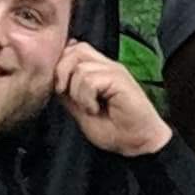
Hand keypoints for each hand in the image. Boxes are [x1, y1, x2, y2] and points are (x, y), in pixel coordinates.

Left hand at [56, 38, 174, 155]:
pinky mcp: (120, 79)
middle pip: (75, 50)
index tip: (60, 90)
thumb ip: (70, 94)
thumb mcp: (82, 111)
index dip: (61, 66)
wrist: (139, 144)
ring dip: (76, 91)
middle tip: (65, 94)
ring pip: (80, 67)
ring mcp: (114, 71)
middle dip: (62, 72)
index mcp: (99, 71)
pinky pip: (90, 80)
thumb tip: (54, 81)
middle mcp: (107, 66)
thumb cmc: (117, 131)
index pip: (73, 51)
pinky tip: (95, 109)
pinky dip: (86, 98)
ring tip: (88, 107)